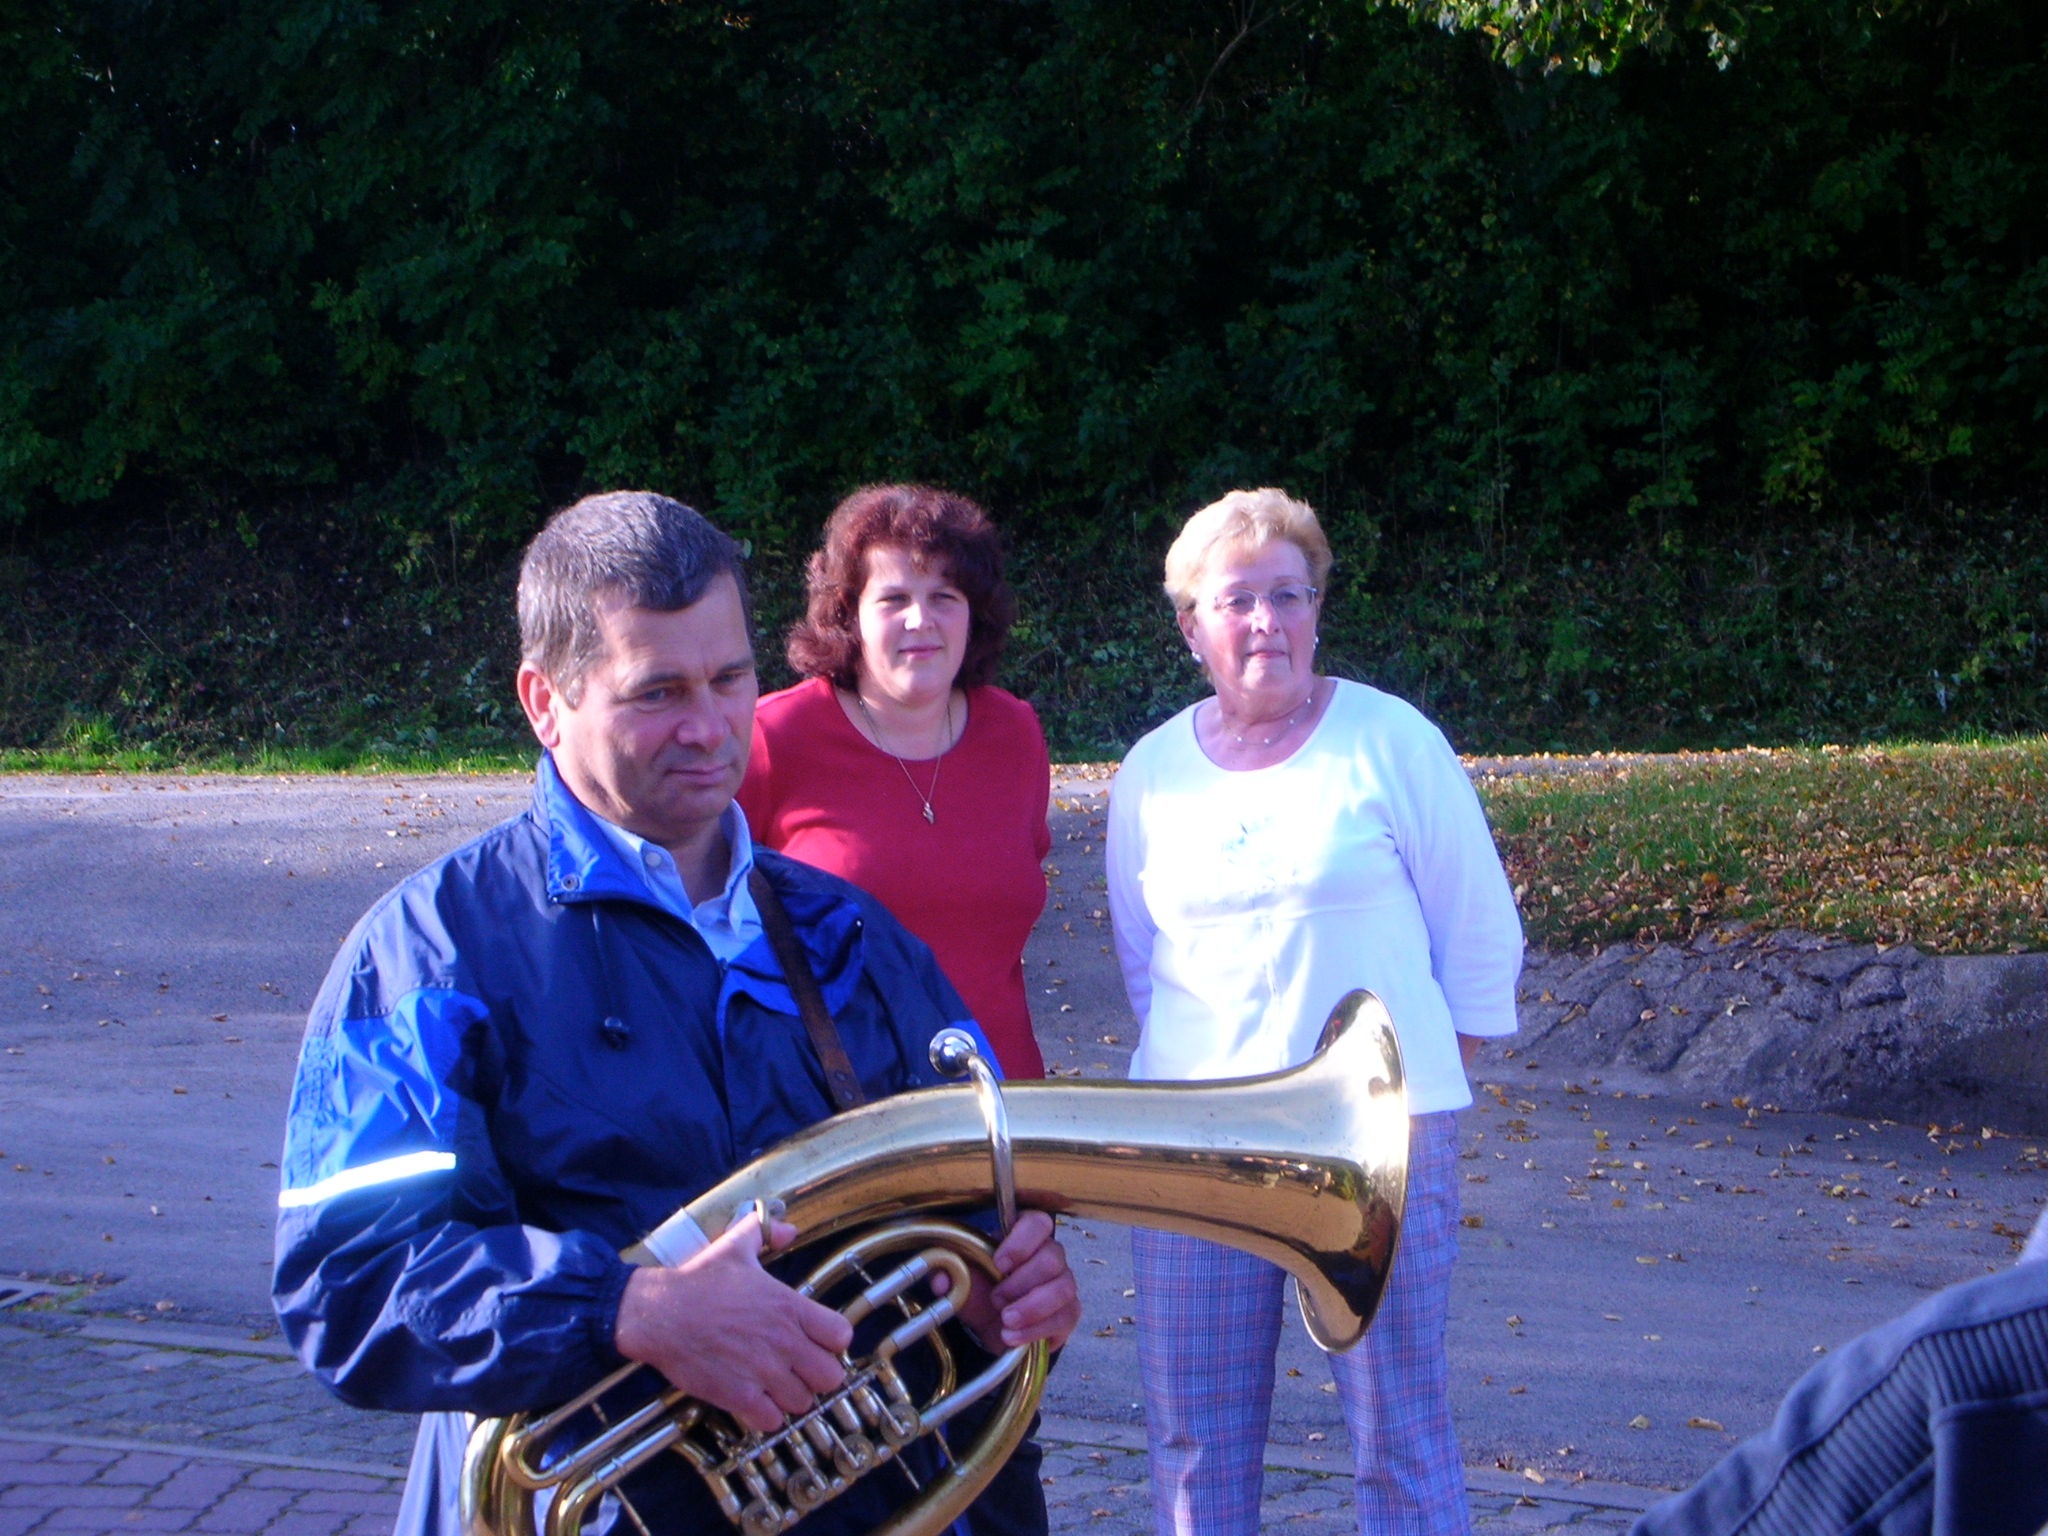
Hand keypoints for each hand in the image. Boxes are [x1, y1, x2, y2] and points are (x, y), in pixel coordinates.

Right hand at [614, 1216, 852, 1433]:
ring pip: (802, 1402)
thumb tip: (789, 1229)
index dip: (833, 1342)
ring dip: (790, 1397)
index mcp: (789, 1307)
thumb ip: (767, 1233)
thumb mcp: (736, 1247)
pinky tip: (754, 1400)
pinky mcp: (738, 1396)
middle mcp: (783, 1341)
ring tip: (774, 1386)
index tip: (817, 1341)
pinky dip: (765, 1415)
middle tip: (799, 1369)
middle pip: (831, 1377)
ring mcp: (762, 1372)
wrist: (658, 1313)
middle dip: (817, 1375)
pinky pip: (772, 1421)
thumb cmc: (698, 1280)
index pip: (841, 1336)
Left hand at [939, 1210, 1079, 1353]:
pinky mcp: (1068, 1313)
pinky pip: (1063, 1318)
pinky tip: (1013, 1336)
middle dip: (1021, 1282)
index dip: (1022, 1241)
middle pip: (1052, 1258)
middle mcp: (1051, 1255)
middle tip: (996, 1299)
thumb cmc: (985, 1293)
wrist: (996, 1327)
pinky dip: (1035, 1329)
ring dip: (1031, 1307)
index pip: (1038, 1222)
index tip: (999, 1263)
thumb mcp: (965, 1284)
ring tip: (1006, 1320)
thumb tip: (940, 1279)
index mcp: (1026, 1235)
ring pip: (1062, 1288)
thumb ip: (953, 1277)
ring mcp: (1064, 1283)